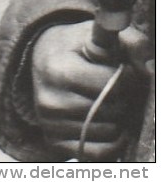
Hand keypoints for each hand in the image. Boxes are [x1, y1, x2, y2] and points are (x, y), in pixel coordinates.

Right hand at [30, 20, 141, 160]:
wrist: (41, 60)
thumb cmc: (76, 48)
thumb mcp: (99, 36)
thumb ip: (130, 42)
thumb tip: (147, 68)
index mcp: (58, 70)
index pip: (112, 83)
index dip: (126, 76)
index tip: (120, 69)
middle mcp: (49, 100)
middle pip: (113, 109)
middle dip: (122, 98)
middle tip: (113, 88)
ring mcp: (50, 123)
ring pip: (111, 132)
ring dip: (119, 119)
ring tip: (107, 103)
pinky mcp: (55, 141)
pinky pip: (101, 152)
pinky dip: (113, 142)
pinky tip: (107, 123)